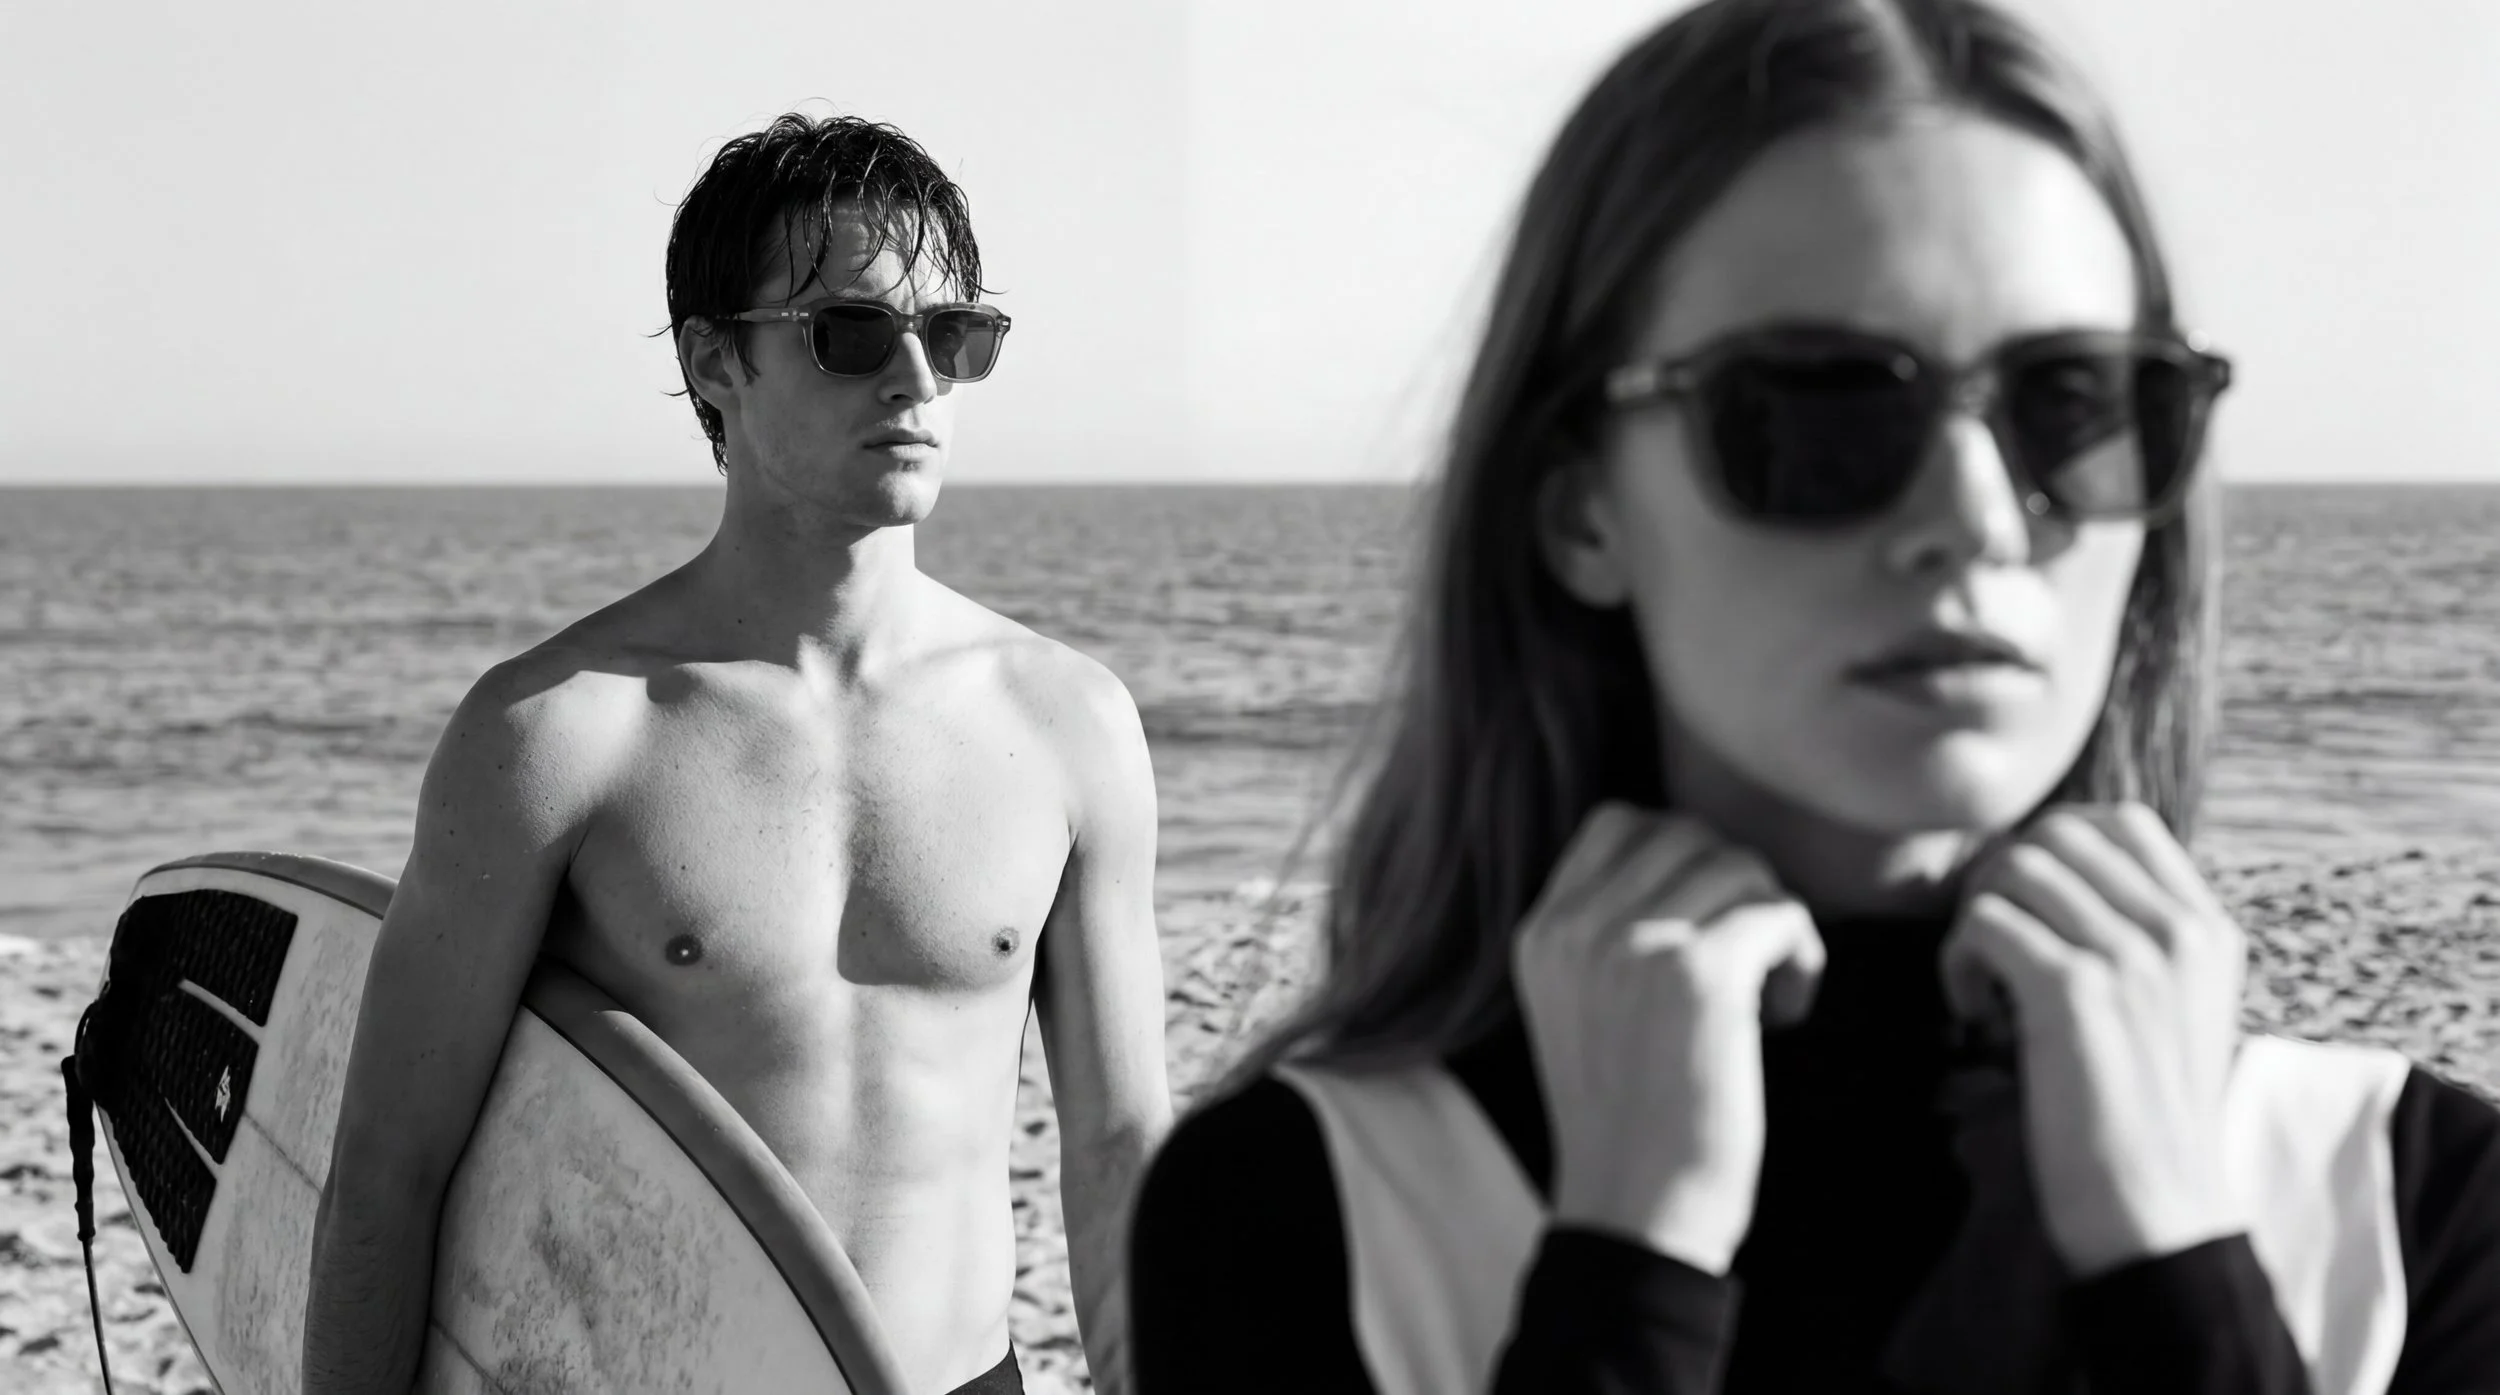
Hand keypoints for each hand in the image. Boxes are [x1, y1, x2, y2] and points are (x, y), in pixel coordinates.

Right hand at [1514, 802, 1825, 1273]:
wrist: (1637, 1215)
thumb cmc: (1628, 1123)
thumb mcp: (1580, 1009)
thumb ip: (1607, 933)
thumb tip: (1695, 863)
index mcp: (1541, 933)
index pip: (1618, 823)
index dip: (1680, 858)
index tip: (1704, 924)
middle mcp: (1576, 927)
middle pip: (1687, 836)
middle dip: (1734, 887)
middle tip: (1747, 961)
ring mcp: (1633, 944)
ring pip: (1738, 866)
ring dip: (1770, 920)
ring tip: (1767, 994)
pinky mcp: (1697, 974)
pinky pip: (1778, 911)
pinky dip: (1801, 954)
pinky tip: (1788, 1013)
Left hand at [1940, 802, 2248, 1276]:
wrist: (2157, 1208)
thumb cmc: (2142, 1113)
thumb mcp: (2169, 1006)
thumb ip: (2134, 937)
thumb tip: (2049, 872)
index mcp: (2208, 929)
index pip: (2124, 823)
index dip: (2054, 847)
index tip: (2028, 909)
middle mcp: (2178, 931)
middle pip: (2058, 834)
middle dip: (2002, 879)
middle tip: (1991, 945)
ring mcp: (2131, 957)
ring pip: (2014, 869)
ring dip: (1976, 919)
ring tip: (1983, 984)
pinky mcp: (2076, 992)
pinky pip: (1985, 923)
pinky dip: (1958, 960)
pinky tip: (1972, 1011)